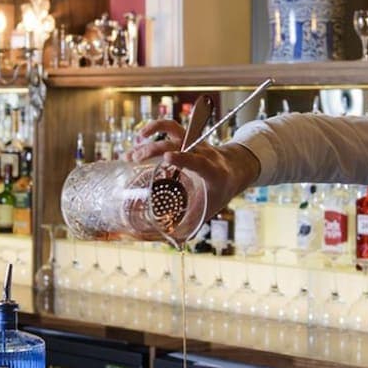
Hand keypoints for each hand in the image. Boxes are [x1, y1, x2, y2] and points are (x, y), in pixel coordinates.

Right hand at [128, 119, 260, 218]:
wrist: (236, 167)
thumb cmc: (221, 190)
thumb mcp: (212, 206)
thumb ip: (193, 221)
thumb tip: (173, 241)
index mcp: (213, 171)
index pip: (199, 162)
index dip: (184, 159)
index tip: (167, 159)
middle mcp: (203, 153)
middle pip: (179, 144)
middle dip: (156, 149)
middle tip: (136, 159)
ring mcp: (195, 142)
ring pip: (174, 130)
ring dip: (153, 134)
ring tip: (132, 151)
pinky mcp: (187, 137)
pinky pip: (171, 126)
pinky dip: (155, 127)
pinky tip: (139, 137)